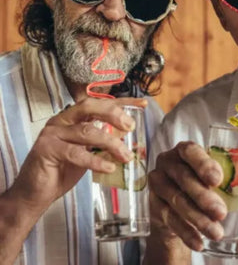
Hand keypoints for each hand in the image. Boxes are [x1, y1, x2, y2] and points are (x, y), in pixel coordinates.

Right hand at [8, 97, 146, 211]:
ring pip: (86, 131)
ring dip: (111, 143)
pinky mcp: (47, 149)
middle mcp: (62, 119)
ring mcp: (53, 133)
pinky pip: (76, 153)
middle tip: (130, 127)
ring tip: (126, 156)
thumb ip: (103, 141)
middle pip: (89, 107)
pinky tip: (109, 167)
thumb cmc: (63, 169)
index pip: (100, 103)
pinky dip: (96, 160)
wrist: (35, 193)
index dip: (122, 102)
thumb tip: (129, 135)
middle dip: (113, 114)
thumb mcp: (88, 151)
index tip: (143, 104)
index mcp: (72, 117)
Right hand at [148, 141, 237, 251]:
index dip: (203, 163)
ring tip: (216, 232)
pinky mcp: (154, 204)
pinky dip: (186, 232)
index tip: (218, 179)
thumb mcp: (219, 182)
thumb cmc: (202, 184)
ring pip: (177, 200)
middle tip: (221, 212)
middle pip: (183, 177)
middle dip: (203, 196)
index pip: (190, 150)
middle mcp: (168, 162)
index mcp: (185, 150)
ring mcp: (158, 182)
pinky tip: (199, 242)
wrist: (177, 206)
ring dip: (197, 218)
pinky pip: (170, 218)